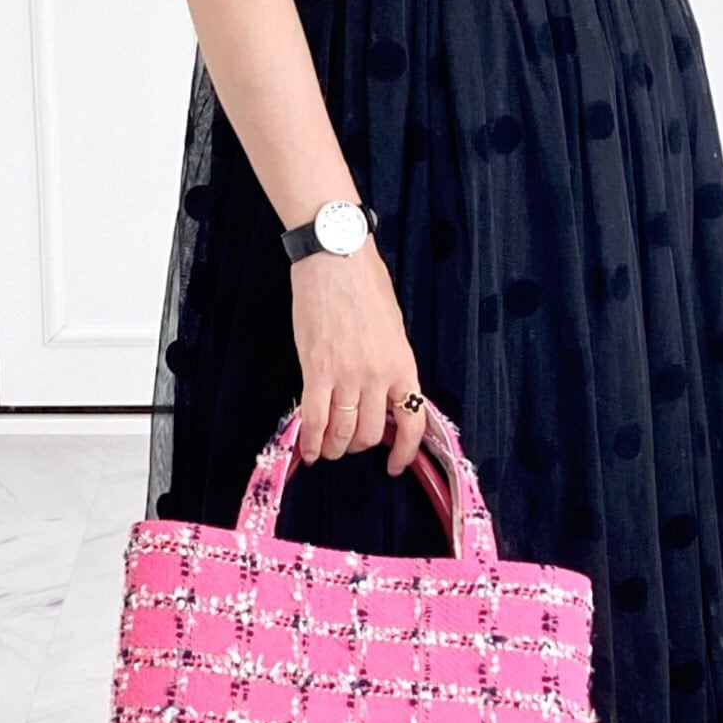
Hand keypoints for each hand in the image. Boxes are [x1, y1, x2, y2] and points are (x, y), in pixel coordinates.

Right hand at [290, 242, 426, 475]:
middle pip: (371, 433)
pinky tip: (308, 452)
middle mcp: (379, 376)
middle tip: (349, 444)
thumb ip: (390, 362)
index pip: (413, 421)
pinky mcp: (316, 370)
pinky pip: (314, 419)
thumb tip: (382, 392)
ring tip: (328, 448)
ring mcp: (347, 375)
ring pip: (343, 432)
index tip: (394, 465)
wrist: (336, 258)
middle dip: (359, 446)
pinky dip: (311, 441)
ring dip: (335, 447)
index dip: (404, 451)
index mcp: (403, 364)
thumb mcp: (392, 327)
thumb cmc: (366, 283)